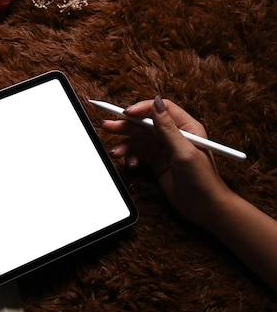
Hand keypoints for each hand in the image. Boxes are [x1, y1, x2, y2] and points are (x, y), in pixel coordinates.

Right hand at [101, 96, 233, 226]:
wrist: (204, 207)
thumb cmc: (202, 180)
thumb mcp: (184, 152)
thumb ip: (167, 128)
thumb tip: (157, 103)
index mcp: (186, 127)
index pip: (160, 109)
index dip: (141, 109)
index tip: (126, 113)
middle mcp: (173, 135)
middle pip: (144, 123)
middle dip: (126, 125)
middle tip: (108, 126)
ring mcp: (164, 148)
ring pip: (138, 139)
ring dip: (125, 144)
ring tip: (116, 152)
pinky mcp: (156, 161)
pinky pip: (138, 153)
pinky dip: (131, 157)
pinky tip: (131, 164)